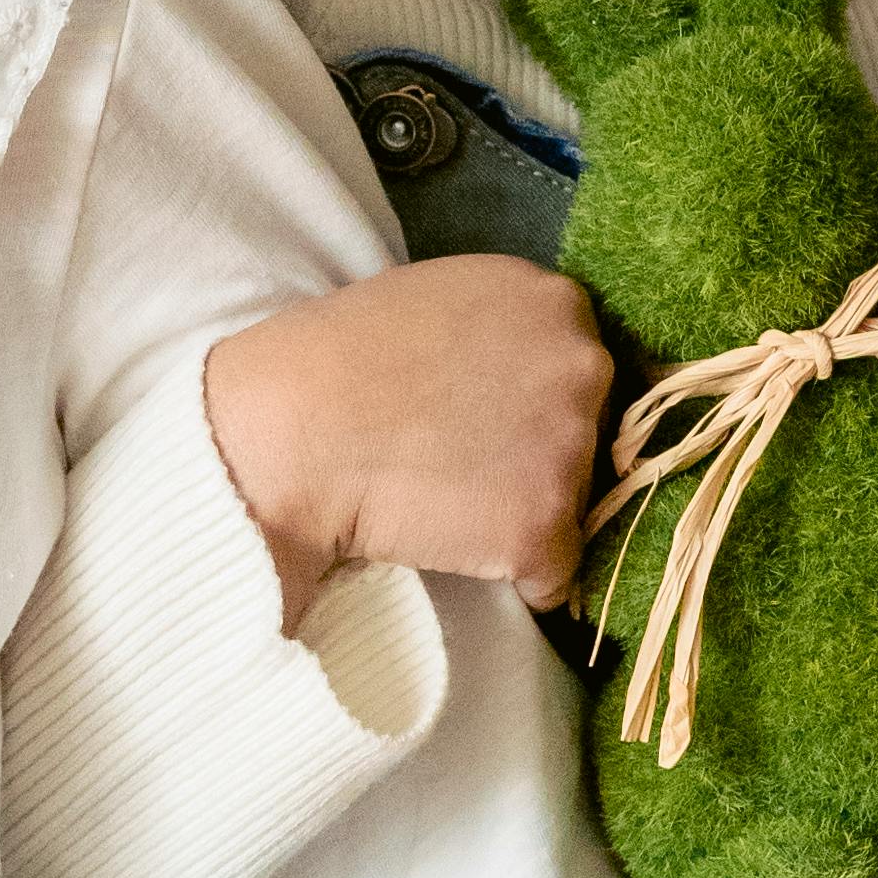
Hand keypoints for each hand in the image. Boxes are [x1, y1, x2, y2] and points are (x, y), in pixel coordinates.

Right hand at [204, 256, 612, 634]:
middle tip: (459, 464)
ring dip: (523, 512)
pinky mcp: (546, 528)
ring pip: (574, 502)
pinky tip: (454, 546)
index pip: (579, 367)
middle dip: (539, 455)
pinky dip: (517, 577)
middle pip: (592, 431)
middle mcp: (582, 365)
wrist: (286, 436)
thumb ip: (498, 330)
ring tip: (445, 502)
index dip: (530, 403)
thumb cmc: (332, 363)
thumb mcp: (434, 300)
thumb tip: (517, 376)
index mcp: (553, 301)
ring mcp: (569, 450)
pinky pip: (554, 575)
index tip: (477, 419)